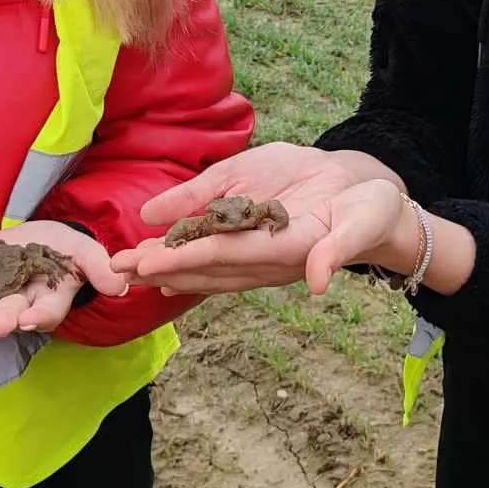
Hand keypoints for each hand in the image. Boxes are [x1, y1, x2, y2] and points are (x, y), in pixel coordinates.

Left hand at [0, 220, 128, 338]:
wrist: (34, 234)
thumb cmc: (62, 247)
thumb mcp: (84, 251)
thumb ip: (98, 266)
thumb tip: (121, 285)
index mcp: (49, 300)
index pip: (47, 312)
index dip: (39, 316)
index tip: (31, 319)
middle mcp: (20, 305)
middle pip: (13, 316)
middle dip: (4, 319)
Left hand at [110, 142, 404, 295]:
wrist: (373, 206)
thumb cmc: (369, 211)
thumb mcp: (362, 223)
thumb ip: (338, 251)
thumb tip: (319, 282)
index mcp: (286, 251)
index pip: (226, 257)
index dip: (187, 260)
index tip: (149, 263)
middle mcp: (265, 260)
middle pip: (203, 267)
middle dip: (159, 267)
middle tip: (115, 268)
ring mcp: (259, 255)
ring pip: (203, 266)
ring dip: (163, 266)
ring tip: (123, 269)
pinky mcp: (257, 242)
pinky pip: (213, 256)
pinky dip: (184, 262)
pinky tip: (158, 269)